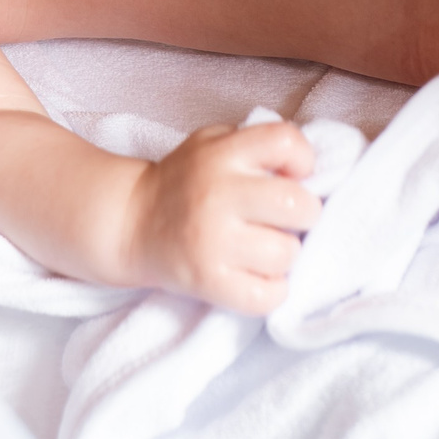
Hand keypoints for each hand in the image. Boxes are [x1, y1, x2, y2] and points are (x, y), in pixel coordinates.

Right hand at [120, 121, 319, 313]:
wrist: (131, 222)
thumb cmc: (184, 181)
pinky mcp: (208, 281)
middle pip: (298, 204)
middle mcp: (218, 195)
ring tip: (267, 247)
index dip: (303, 158)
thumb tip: (308, 172)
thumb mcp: (212, 142)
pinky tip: (259, 276)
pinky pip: (267, 296)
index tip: (294, 174)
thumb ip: (255, 145)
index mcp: (223, 154)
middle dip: (304, 213)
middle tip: (287, 218)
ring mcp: (213, 241)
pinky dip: (273, 290)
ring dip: (286, 254)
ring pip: (287, 253)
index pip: (285, 142)